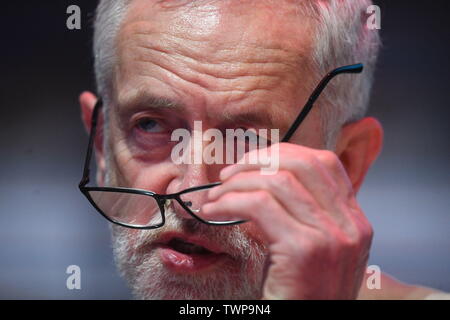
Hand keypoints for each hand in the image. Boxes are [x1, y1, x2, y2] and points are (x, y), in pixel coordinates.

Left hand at [202, 143, 372, 298]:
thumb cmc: (300, 293)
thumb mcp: (312, 248)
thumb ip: (304, 214)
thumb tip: (264, 178)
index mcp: (354, 222)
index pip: (324, 163)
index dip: (283, 153)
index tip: (253, 162)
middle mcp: (350, 226)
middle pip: (302, 164)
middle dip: (257, 161)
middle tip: (229, 175)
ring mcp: (330, 237)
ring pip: (276, 181)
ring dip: (237, 183)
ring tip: (216, 197)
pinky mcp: (303, 251)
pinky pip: (259, 205)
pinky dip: (230, 202)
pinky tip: (215, 211)